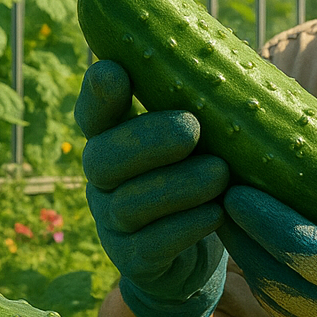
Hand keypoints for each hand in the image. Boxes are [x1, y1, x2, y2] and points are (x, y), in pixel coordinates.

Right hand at [75, 60, 228, 316]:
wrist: (193, 258)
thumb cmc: (198, 178)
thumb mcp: (195, 140)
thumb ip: (193, 102)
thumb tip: (222, 54)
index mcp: (113, 140)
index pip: (94, 113)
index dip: (97, 95)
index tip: (114, 71)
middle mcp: (104, 181)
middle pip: (103, 158)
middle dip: (146, 140)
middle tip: (190, 128)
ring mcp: (113, 224)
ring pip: (130, 203)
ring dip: (177, 186)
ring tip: (219, 173)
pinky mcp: (134, 262)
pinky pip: (152, 246)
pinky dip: (186, 227)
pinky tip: (216, 214)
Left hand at [217, 124, 316, 316]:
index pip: (305, 254)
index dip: (265, 222)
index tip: (236, 189)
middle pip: (276, 280)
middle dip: (242, 238)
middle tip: (216, 196)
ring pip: (274, 303)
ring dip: (249, 262)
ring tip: (228, 220)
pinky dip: (268, 285)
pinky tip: (255, 253)